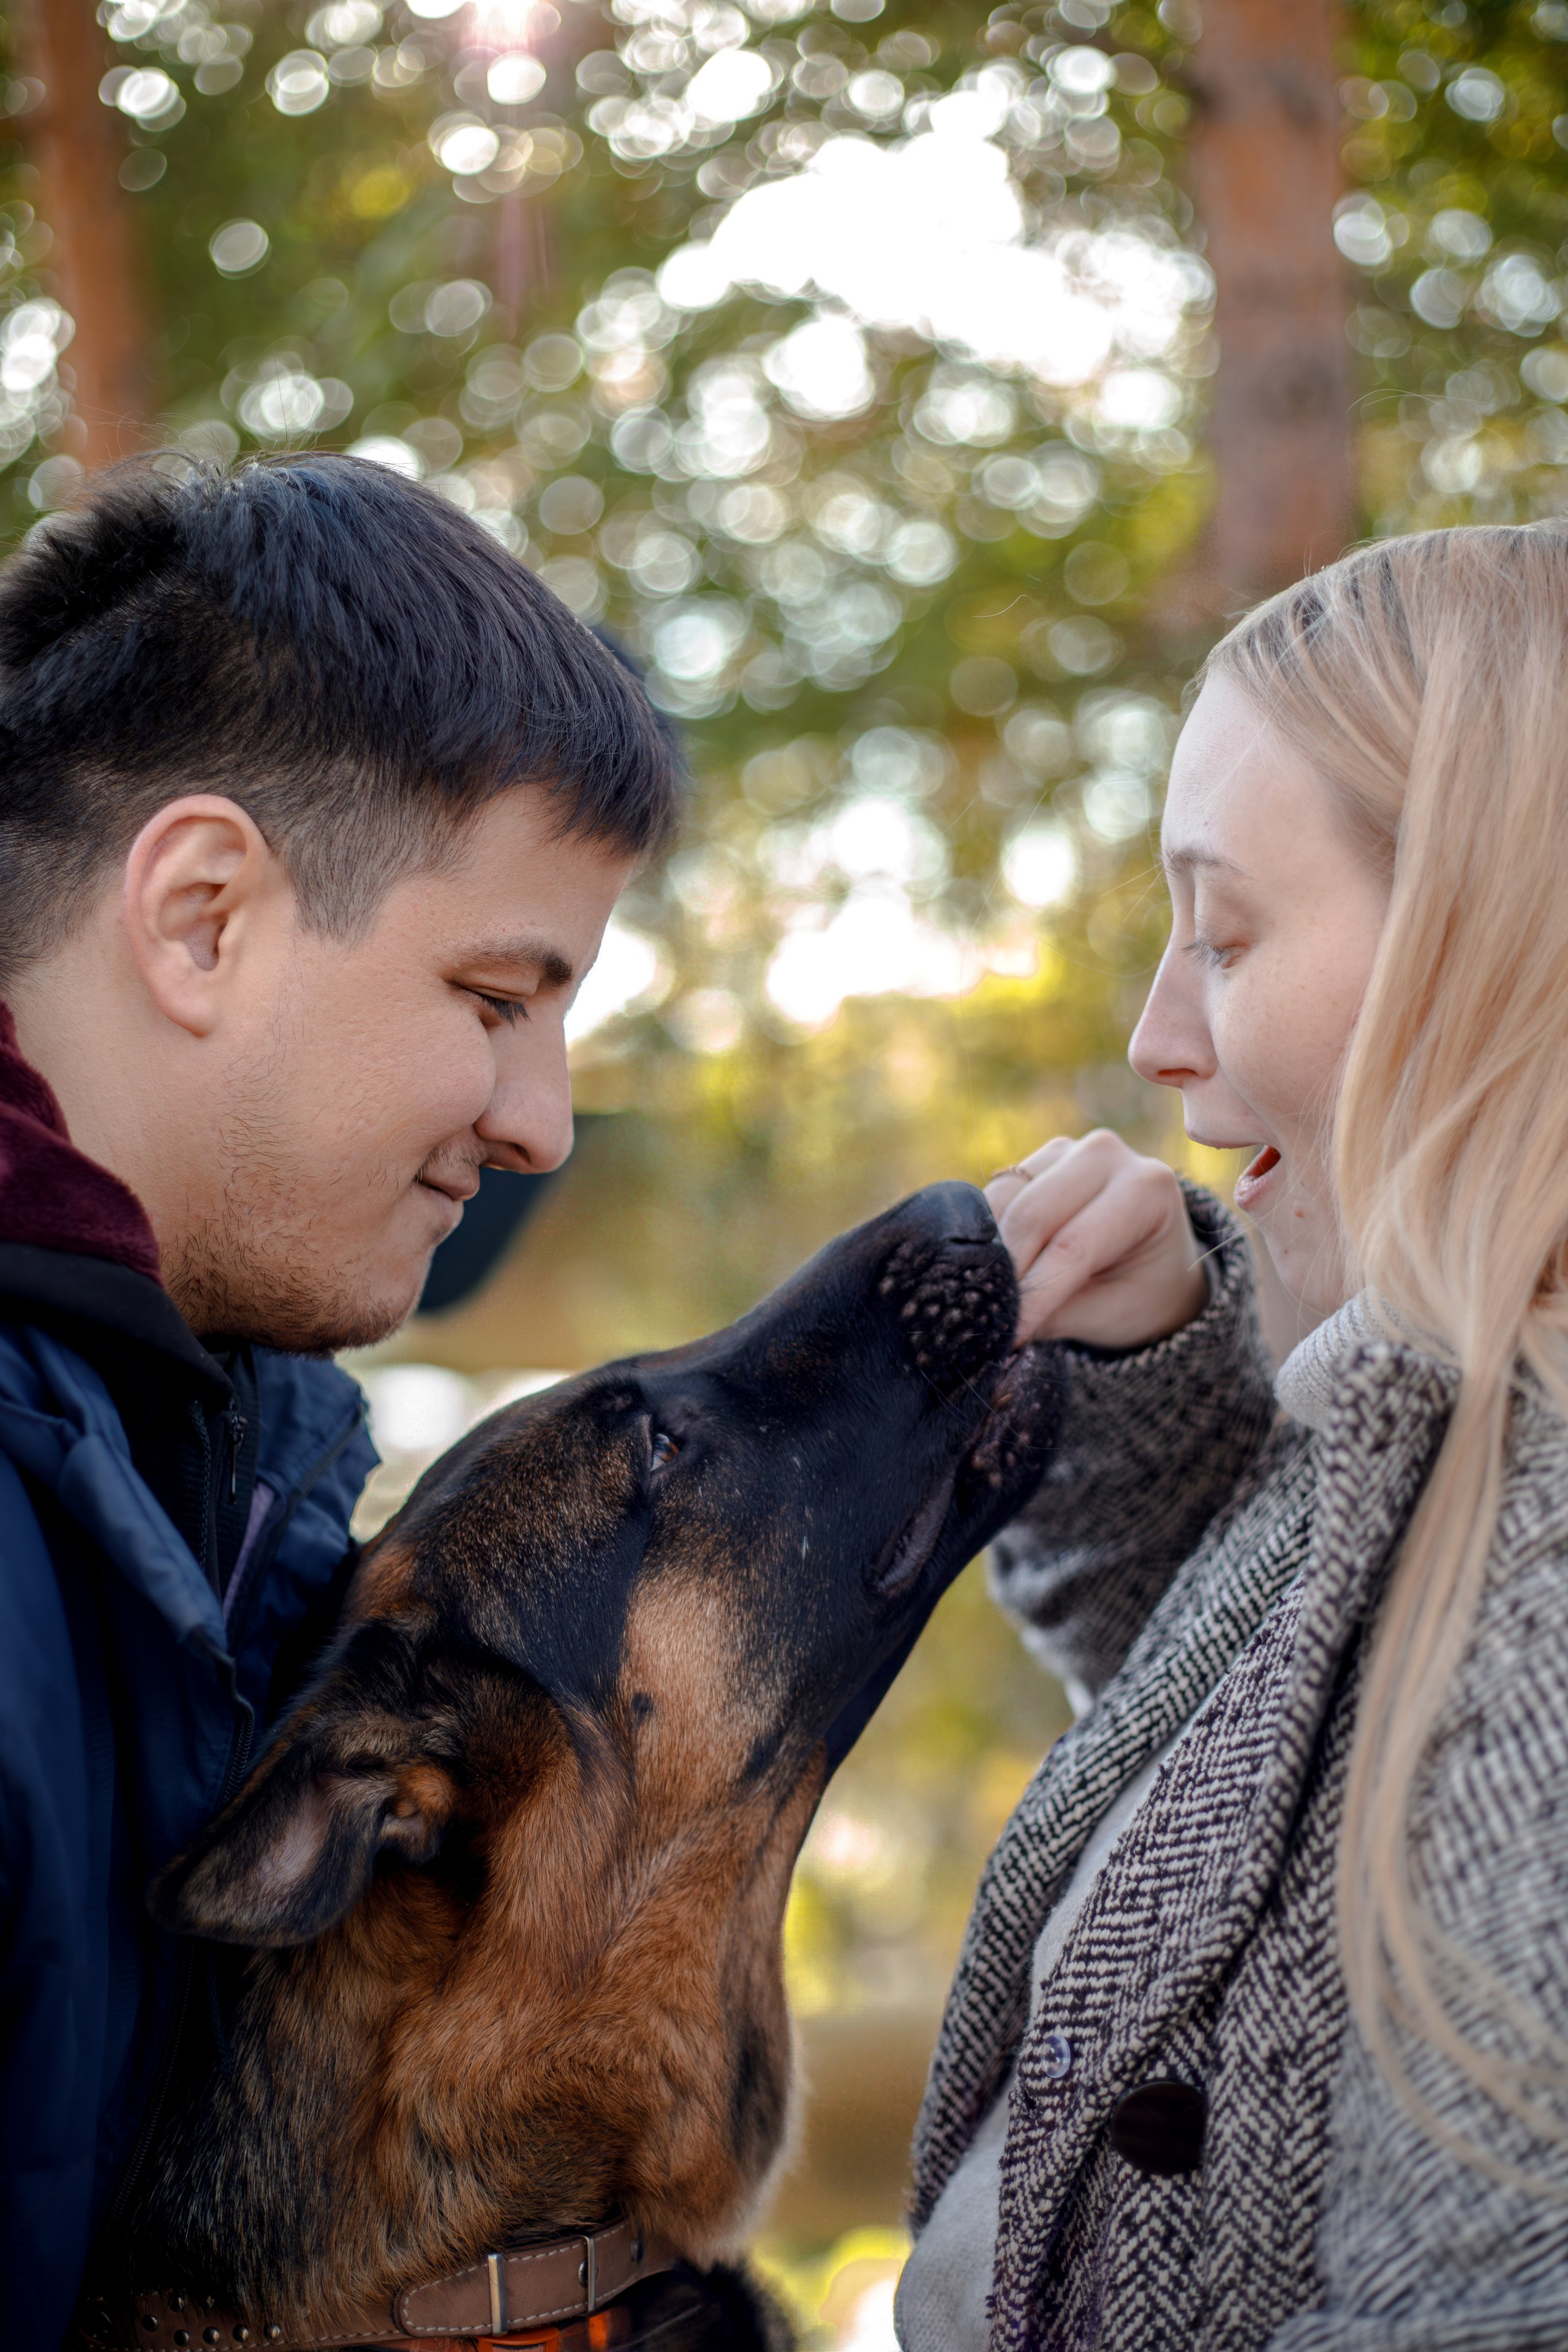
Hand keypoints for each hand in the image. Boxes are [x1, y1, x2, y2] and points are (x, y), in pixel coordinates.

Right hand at [986, 1130, 1207, 1349]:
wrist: (1153, 1261)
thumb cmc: (1140, 1291)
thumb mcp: (1110, 1313)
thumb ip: (1054, 1315)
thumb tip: (997, 1322)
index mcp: (1147, 1191)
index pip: (1074, 1245)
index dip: (1035, 1291)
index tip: (1009, 1333)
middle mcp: (1108, 1154)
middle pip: (1033, 1213)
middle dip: (1006, 1269)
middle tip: (990, 1313)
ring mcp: (1070, 1149)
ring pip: (1007, 1197)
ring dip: (992, 1248)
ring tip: (992, 1291)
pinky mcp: (1039, 1157)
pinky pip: (997, 1192)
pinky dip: (988, 1230)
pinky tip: (994, 1262)